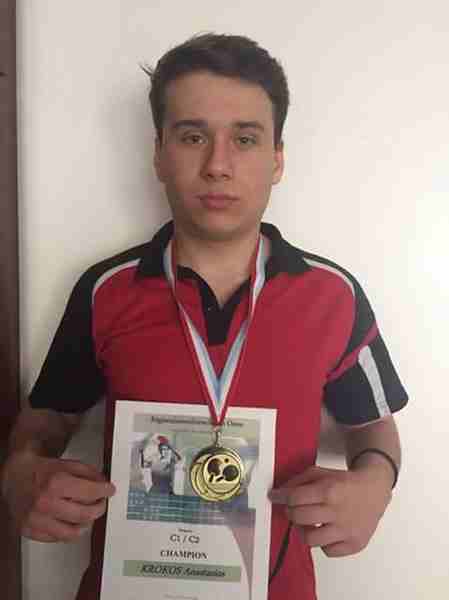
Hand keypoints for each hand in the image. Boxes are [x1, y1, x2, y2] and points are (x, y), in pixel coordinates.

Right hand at [1, 452, 115, 542]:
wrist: (13, 477)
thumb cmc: (39, 470)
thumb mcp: (66, 463)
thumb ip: (87, 473)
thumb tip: (103, 484)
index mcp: (55, 483)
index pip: (90, 492)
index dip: (105, 491)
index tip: (110, 490)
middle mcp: (45, 503)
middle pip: (85, 515)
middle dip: (99, 509)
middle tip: (101, 503)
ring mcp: (36, 520)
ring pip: (72, 533)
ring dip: (85, 524)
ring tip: (87, 514)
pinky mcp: (29, 531)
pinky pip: (57, 539)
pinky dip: (68, 531)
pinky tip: (70, 521)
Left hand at [270, 465, 391, 556]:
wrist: (374, 491)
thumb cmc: (345, 483)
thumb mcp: (321, 473)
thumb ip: (298, 481)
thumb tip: (279, 493)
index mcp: (329, 490)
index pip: (295, 498)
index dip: (281, 497)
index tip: (275, 497)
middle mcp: (338, 511)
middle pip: (299, 518)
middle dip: (291, 512)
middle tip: (294, 509)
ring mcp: (347, 530)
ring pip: (310, 539)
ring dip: (304, 530)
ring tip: (308, 523)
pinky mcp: (354, 544)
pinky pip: (327, 551)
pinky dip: (323, 542)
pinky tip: (326, 531)